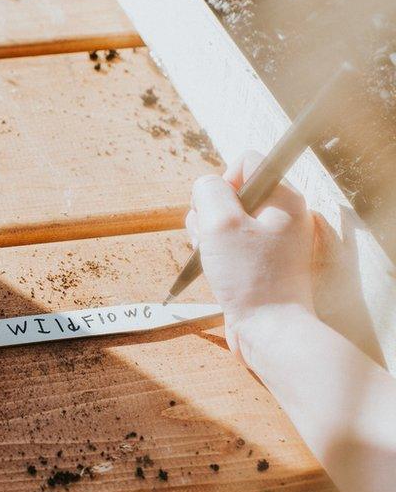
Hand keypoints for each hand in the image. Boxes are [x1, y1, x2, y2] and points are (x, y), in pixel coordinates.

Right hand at [186, 151, 315, 361]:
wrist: (269, 329)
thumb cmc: (249, 277)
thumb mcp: (219, 223)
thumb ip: (209, 191)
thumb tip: (207, 186)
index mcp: (284, 197)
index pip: (246, 162)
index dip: (223, 181)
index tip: (219, 210)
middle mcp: (283, 214)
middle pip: (231, 191)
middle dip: (210, 213)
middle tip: (214, 239)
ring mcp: (271, 239)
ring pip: (225, 219)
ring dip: (208, 234)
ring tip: (213, 258)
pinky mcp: (260, 260)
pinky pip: (229, 242)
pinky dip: (215, 251)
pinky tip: (216, 269)